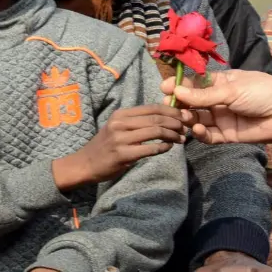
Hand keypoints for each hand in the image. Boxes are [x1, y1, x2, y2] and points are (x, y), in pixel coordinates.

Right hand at [53, 105, 185, 190]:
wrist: (84, 164)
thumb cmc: (105, 145)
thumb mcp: (117, 127)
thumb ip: (136, 122)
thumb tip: (164, 118)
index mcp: (121, 114)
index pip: (152, 108)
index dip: (171, 110)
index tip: (183, 115)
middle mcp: (120, 123)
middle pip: (156, 118)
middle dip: (175, 122)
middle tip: (186, 127)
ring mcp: (121, 139)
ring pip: (155, 132)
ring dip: (172, 135)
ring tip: (181, 139)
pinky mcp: (123, 155)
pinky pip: (150, 149)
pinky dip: (163, 148)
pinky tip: (168, 148)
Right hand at [163, 70, 271, 144]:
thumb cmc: (263, 92)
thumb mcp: (232, 89)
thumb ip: (205, 94)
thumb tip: (177, 90)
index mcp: (222, 81)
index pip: (195, 82)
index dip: (180, 85)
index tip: (165, 88)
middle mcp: (220, 99)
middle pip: (193, 102)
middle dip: (181, 104)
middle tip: (170, 106)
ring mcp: (223, 117)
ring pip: (199, 119)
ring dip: (189, 118)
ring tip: (185, 118)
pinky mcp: (228, 135)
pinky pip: (209, 135)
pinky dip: (201, 133)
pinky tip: (198, 129)